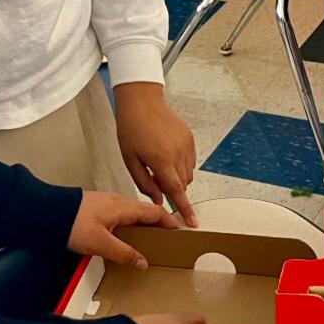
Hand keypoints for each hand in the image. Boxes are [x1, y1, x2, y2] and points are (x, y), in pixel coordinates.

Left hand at [67, 192, 178, 268]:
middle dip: (160, 224)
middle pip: (146, 212)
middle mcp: (118, 202)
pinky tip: (127, 236)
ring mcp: (108, 204)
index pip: (155, 212)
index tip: (181, 232)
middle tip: (170, 238)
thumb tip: (143, 262)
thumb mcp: (100, 243)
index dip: (170, 222)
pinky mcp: (99, 209)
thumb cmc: (72, 222)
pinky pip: (123, 215)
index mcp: (124, 207)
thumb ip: (123, 253)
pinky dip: (133, 224)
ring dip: (146, 224)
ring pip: (134, 213)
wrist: (47, 211)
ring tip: (152, 240)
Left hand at [114, 82, 197, 227]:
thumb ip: (144, 183)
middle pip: (183, 184)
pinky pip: (190, 160)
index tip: (193, 223)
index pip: (177, 192)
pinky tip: (166, 153)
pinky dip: (181, 164)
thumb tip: (158, 199)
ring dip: (177, 176)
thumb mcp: (130, 159)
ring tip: (158, 163)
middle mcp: (178, 153)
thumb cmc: (131, 127)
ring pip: (188, 173)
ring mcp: (186, 144)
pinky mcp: (190, 137)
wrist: (141, 100)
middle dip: (172, 188)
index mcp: (161, 160)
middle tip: (154, 177)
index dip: (185, 210)